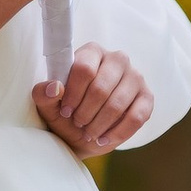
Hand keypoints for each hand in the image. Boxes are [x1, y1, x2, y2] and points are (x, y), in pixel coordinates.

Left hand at [34, 48, 151, 158]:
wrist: (82, 133)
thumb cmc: (65, 113)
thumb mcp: (48, 106)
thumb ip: (43, 94)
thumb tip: (54, 87)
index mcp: (91, 52)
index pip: (84, 68)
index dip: (73, 94)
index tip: (65, 111)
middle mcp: (117, 59)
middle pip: (101, 87)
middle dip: (85, 112)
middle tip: (77, 124)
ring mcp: (135, 77)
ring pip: (117, 103)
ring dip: (99, 124)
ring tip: (88, 133)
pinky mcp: (147, 98)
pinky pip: (136, 117)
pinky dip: (117, 133)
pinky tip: (103, 139)